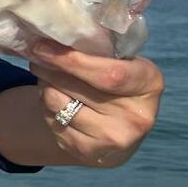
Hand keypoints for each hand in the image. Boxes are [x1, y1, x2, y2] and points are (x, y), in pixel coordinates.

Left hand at [28, 43, 164, 166]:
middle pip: (76, 86)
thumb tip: (56, 34)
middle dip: (49, 67)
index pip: (109, 74)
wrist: (119, 130)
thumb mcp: (121, 61)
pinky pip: (52, 120)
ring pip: (57, 102)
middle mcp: (137, 116)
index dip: (71, 60)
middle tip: (37, 54)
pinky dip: (46, 106)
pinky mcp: (90, 153)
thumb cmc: (116, 83)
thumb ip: (99, 48)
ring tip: (49, 78)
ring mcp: (115, 138)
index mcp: (150, 83)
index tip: (42, 47)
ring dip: (44, 85)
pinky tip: (56, 101)